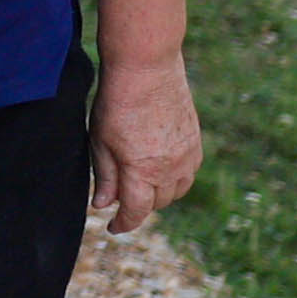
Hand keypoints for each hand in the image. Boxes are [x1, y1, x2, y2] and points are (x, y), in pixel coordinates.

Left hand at [91, 55, 199, 234]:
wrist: (148, 69)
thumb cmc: (117, 103)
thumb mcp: (100, 142)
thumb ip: (104, 176)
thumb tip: (103, 205)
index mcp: (142, 172)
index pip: (136, 211)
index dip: (123, 224)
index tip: (113, 228)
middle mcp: (170, 169)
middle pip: (157, 203)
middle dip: (138, 207)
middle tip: (121, 200)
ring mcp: (187, 156)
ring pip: (177, 191)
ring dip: (159, 195)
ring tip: (141, 187)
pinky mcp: (196, 142)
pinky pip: (190, 173)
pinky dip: (175, 179)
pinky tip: (161, 170)